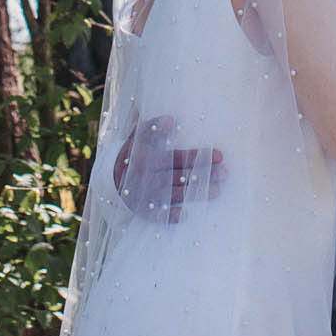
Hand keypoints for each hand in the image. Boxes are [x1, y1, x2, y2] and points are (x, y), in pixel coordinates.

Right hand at [111, 115, 226, 222]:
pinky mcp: (142, 209)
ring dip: (195, 193)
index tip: (219, 155)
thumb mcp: (138, 136)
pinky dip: (170, 215)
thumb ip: (152, 126)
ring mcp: (144, 194)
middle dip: (202, 173)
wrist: (110, 178)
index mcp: (145, 156)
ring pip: (173, 194)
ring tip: (216, 190)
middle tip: (225, 172)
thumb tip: (171, 120)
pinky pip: (158, 214)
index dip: (196, 155)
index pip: (175, 155)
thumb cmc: (133, 152)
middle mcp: (145, 176)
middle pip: (178, 174)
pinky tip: (185, 214)